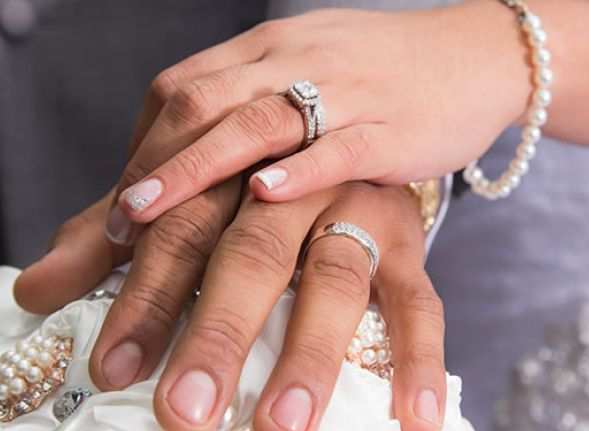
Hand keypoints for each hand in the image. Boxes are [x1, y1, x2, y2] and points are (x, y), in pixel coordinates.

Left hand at [16, 181, 445, 430]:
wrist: (355, 118)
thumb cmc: (253, 179)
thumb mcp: (185, 196)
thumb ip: (114, 238)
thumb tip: (32, 292)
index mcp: (228, 167)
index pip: (179, 228)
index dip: (144, 295)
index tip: (113, 367)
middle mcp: (293, 181)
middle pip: (251, 252)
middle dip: (217, 332)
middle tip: (185, 409)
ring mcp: (356, 206)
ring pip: (336, 276)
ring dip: (309, 355)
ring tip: (281, 428)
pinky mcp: (409, 237)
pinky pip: (420, 300)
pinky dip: (417, 360)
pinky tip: (412, 422)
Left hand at [102, 2, 528, 242]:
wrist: (474, 54)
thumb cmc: (381, 77)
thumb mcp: (306, 76)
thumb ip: (250, 110)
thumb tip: (190, 164)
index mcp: (266, 50)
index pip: (182, 88)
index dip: (142, 145)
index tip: (118, 201)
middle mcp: (292, 62)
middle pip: (202, 102)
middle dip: (150, 162)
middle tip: (114, 222)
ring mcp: (340, 93)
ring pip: (256, 122)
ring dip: (195, 168)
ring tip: (148, 213)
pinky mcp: (387, 127)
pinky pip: (337, 145)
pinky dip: (299, 169)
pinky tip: (265, 195)